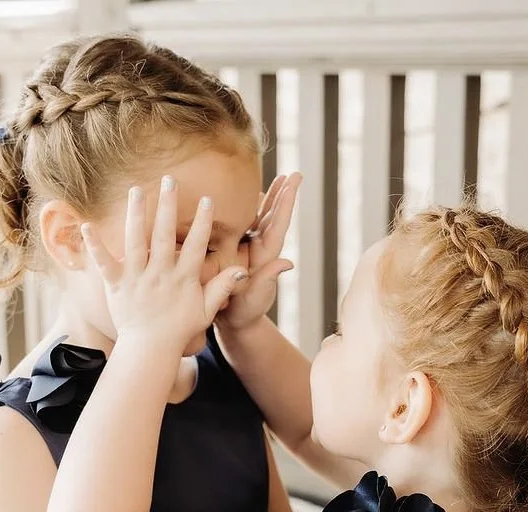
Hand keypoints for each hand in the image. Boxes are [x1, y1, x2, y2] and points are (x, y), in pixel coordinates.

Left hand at [82, 177, 247, 350]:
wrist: (150, 349)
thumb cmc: (179, 330)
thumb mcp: (206, 310)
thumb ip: (222, 288)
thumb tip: (242, 270)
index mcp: (183, 279)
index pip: (195, 245)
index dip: (202, 222)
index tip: (206, 199)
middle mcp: (160, 275)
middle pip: (164, 235)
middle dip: (167, 206)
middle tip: (169, 179)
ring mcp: (137, 279)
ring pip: (135, 242)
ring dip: (136, 214)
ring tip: (137, 190)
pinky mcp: (116, 285)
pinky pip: (104, 263)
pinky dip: (95, 245)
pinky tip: (87, 226)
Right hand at [215, 172, 300, 330]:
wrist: (233, 321)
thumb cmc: (245, 312)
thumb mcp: (257, 296)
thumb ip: (269, 279)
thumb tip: (288, 263)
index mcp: (266, 254)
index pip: (279, 222)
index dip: (287, 201)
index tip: (295, 180)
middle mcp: (260, 248)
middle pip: (274, 215)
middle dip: (283, 194)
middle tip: (294, 173)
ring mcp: (248, 248)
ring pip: (261, 218)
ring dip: (270, 198)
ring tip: (279, 178)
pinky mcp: (235, 251)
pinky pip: (243, 227)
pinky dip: (247, 211)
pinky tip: (248, 198)